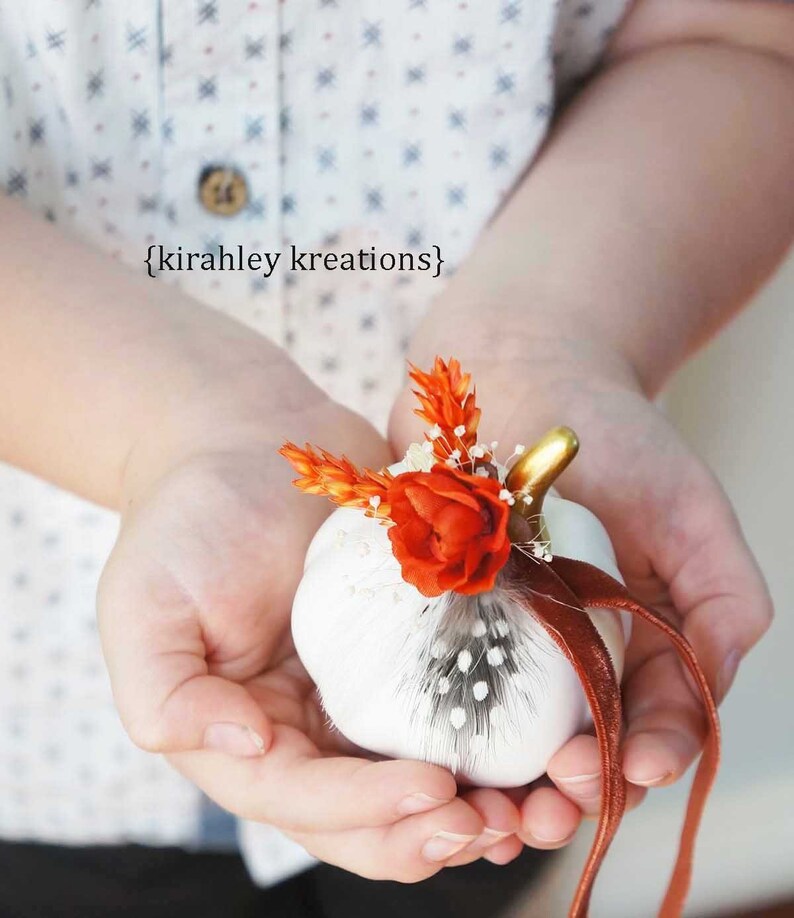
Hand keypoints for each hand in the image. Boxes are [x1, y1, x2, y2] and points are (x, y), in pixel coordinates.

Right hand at [97, 356, 521, 879]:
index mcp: (244, 736)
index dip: (367, 810)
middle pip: (370, 817)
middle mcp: (307, 732)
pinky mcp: (408, 653)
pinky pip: (454, 711)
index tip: (433, 790)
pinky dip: (494, 741)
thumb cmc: (189, 519)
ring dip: (476, 810)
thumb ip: (165, 695)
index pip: (304, 799)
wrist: (248, 441)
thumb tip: (248, 749)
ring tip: (534, 808)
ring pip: (420, 781)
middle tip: (492, 824)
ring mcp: (362, 695)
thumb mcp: (144, 604)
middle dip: (430, 834)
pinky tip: (541, 747)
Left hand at [390, 338, 771, 850]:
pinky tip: (433, 759)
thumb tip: (703, 706)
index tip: (624, 770)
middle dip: (569, 795)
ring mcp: (499, 632)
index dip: (643, 758)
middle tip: (546, 813)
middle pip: (574, 747)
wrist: (515, 364)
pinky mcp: (434, 609)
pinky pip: (434, 685)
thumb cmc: (610, 431)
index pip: (649, 722)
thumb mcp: (690, 511)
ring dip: (503, 786)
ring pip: (504, 735)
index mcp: (636, 634)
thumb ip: (724, 602)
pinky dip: (441, 733)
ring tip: (490, 811)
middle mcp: (568, 645)